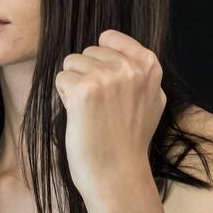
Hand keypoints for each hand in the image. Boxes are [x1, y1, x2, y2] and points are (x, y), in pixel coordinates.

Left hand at [54, 30, 165, 202]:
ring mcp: (107, 77)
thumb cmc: (128, 142)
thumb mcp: (150, 100)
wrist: (117, 175)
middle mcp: (130, 67)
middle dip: (88, 75)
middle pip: (89, 51)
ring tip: (91, 113)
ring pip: (71, 63)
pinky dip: (64, 98)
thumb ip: (139, 72)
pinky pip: (61, 79)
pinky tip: (80, 117)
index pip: (109, 38)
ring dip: (75, 87)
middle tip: (101, 109)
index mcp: (149, 65)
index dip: (101, 62)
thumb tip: (116, 45)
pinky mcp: (84, 90)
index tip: (109, 89)